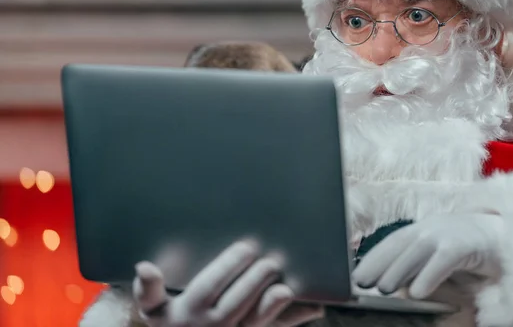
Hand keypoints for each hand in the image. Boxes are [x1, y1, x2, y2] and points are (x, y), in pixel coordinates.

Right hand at [133, 240, 323, 326]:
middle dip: (254, 282)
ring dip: (272, 306)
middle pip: (235, 304)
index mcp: (189, 311)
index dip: (229, 267)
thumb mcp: (154, 310)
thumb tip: (144, 266)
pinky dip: (295, 319)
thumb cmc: (171, 324)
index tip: (246, 247)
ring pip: (255, 323)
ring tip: (287, 288)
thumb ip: (149, 289)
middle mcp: (213, 326)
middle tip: (271, 261)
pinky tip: (313, 306)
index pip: (210, 287)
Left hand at [352, 213, 504, 298]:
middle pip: (400, 243)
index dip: (373, 256)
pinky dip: (429, 275)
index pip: (393, 241)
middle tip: (361, 283)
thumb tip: (391, 281)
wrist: (508, 236)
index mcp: (423, 229)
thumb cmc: (470, 247)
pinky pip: (444, 260)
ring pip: (417, 250)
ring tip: (383, 289)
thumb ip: (417, 265)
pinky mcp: (467, 243)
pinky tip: (418, 293)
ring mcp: (450, 231)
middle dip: (378, 262)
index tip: (356, 273)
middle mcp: (432, 227)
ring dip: (398, 270)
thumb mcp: (438, 255)